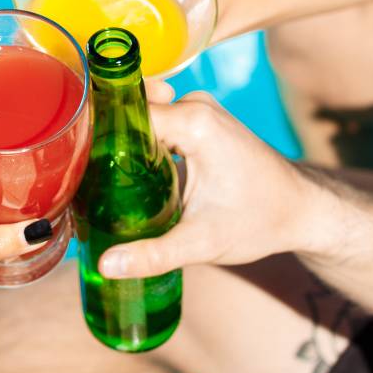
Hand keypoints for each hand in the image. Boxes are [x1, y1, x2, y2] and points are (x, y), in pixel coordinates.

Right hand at [98, 82, 318, 279]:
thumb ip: (153, 254)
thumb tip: (105, 266)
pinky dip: (137, 143)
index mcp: (194, 122)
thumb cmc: (261, 221)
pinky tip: (121, 177)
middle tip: (77, 180)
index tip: (70, 167)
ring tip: (93, 181)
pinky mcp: (200, 120)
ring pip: (140, 116)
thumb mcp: (204, 242)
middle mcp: (195, 105)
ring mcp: (198, 109)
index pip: (125, 115)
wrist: (302, 210)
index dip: (95, 138)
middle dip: (102, 141)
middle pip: (128, 113)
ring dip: (118, 143)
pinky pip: (155, 121)